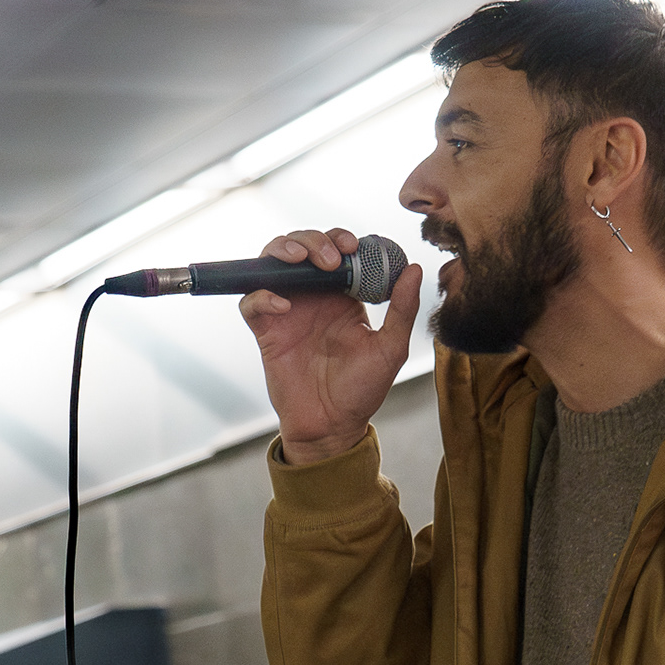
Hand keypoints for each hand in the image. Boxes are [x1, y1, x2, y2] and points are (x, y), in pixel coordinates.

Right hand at [240, 228, 422, 464]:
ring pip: (272, 261)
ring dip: (283, 250)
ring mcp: (287, 310)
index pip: (337, 250)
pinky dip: (261, 295)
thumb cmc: (362, 390)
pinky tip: (283, 304)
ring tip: (301, 260)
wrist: (332, 426)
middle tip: (333, 258)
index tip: (354, 244)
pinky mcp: (266, 330)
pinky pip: (251, 302)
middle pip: (303, 246)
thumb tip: (413, 268)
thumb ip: (402, 309)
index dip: (341, 238)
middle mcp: (313, 297)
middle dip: (314, 240)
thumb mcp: (391, 349)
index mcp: (343, 296)